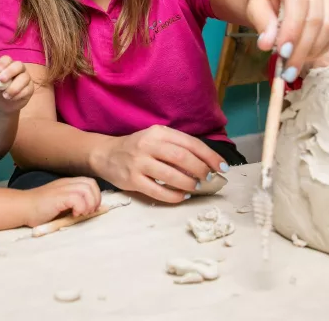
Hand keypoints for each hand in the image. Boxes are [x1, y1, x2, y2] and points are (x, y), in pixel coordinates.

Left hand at [0, 56, 33, 112]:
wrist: (0, 105)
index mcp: (7, 65)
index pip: (7, 59)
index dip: (3, 63)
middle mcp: (18, 69)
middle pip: (19, 65)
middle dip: (10, 71)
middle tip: (1, 80)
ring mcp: (26, 78)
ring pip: (25, 78)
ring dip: (14, 87)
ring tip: (5, 96)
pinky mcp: (30, 89)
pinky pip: (27, 89)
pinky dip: (19, 94)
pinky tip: (11, 98)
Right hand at [22, 177, 100, 227]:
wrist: (22, 208)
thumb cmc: (40, 210)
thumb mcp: (61, 205)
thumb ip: (74, 204)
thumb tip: (91, 210)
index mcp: (68, 184)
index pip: (90, 183)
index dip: (95, 196)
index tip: (90, 209)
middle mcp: (66, 183)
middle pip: (91, 184)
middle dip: (95, 200)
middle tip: (87, 212)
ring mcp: (62, 188)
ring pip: (87, 189)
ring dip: (88, 204)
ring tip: (80, 214)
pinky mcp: (58, 196)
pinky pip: (77, 198)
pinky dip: (80, 207)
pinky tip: (73, 214)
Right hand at [92, 125, 225, 202]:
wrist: (106, 154)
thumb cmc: (138, 148)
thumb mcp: (156, 139)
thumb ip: (178, 148)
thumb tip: (207, 165)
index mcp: (159, 132)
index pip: (190, 143)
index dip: (210, 156)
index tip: (222, 167)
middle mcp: (148, 145)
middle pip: (182, 158)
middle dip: (201, 170)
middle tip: (209, 179)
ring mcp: (139, 163)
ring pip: (171, 175)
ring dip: (189, 184)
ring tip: (196, 187)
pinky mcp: (132, 180)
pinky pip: (158, 191)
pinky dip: (174, 196)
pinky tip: (181, 196)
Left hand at [247, 0, 328, 82]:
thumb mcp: (255, 6)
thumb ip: (261, 22)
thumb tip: (267, 44)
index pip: (298, 2)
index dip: (293, 30)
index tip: (283, 53)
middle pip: (316, 17)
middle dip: (302, 47)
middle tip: (289, 69)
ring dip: (313, 51)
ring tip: (296, 66)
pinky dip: (321, 48)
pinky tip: (306, 57)